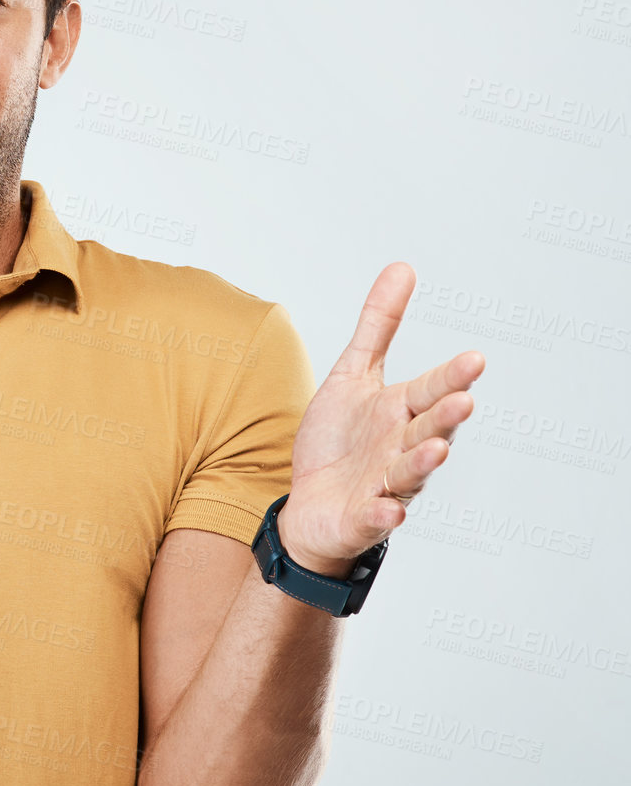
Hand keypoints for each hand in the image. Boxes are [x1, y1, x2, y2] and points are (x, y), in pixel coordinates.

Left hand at [276, 262, 485, 573]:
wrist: (310, 503)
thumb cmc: (338, 440)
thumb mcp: (352, 375)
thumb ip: (378, 326)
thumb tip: (401, 268)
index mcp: (400, 413)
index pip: (429, 391)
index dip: (449, 378)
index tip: (474, 359)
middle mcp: (400, 448)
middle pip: (428, 430)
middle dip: (445, 416)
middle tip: (463, 399)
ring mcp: (385, 485)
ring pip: (409, 473)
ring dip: (423, 462)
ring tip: (437, 449)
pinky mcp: (362, 518)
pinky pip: (375, 517)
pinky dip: (383, 514)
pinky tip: (389, 510)